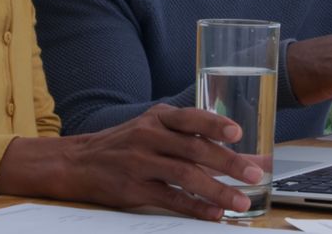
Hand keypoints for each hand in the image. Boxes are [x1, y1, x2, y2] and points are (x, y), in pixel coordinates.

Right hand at [0, 104, 262, 220]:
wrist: (77, 162)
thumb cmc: (123, 144)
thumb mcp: (149, 128)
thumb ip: (184, 134)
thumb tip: (231, 146)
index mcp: (157, 118)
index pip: (190, 118)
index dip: (215, 124)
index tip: (238, 133)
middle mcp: (148, 136)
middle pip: (194, 149)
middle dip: (228, 162)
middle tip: (254, 173)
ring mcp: (140, 164)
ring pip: (186, 177)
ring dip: (218, 190)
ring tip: (241, 202)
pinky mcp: (134, 189)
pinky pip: (171, 200)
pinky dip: (196, 208)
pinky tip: (214, 214)